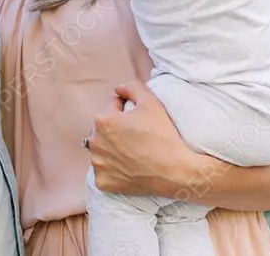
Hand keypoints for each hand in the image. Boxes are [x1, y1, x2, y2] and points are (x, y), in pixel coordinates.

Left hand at [88, 80, 199, 196]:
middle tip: (137, 136)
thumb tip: (118, 89)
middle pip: (104, 128)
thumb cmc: (162, 135)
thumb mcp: (151, 101)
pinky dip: (113, 169)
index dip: (127, 109)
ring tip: (132, 151)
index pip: (112, 106)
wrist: (175, 171)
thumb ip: (131, 87)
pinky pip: (104, 171)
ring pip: (102, 150)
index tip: (140, 118)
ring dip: (111, 148)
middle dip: (116, 128)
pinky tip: (128, 167)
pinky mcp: (103, 181)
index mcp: (103, 120)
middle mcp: (94, 142)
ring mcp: (98, 164)